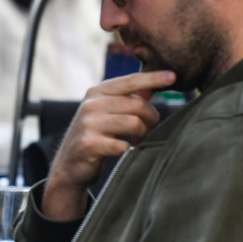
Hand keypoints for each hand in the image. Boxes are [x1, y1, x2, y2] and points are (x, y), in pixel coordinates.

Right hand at [42, 70, 174, 220]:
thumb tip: (152, 88)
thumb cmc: (94, 136)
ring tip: (137, 140)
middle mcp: (91, 104)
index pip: (131, 81)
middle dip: (151, 118)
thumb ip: (125, 99)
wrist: (69, 165)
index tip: (173, 76)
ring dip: (142, 135)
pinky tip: (123, 151)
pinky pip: (123, 145)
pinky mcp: (89, 144)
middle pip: (138, 104)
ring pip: (134, 123)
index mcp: (97, 92)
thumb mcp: (106, 112)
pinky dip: (128, 149)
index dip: (153, 78)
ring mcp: (89, 124)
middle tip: (150, 129)